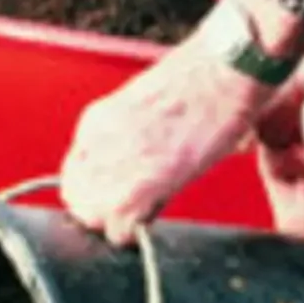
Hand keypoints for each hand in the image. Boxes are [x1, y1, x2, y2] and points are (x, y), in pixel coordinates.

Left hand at [59, 0, 303, 247]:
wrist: (227, 68)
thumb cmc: (204, 77)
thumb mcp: (146, 102)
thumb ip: (129, 134)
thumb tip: (138, 162)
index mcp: (96, 121)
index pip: (75, 173)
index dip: (95, 189)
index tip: (114, 192)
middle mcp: (96, 144)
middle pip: (78, 200)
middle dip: (100, 210)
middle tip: (129, 208)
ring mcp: (113, 168)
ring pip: (93, 220)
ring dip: (117, 223)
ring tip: (143, 211)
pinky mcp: (136, 190)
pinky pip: (119, 233)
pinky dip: (134, 234)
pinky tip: (153, 215)